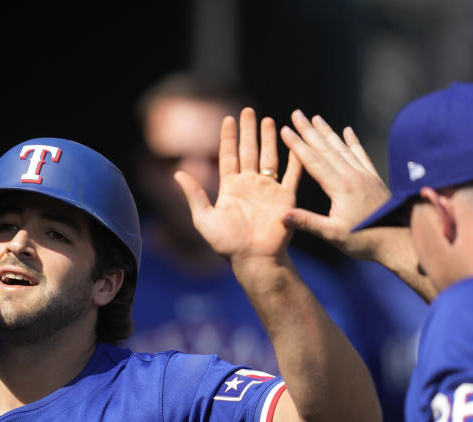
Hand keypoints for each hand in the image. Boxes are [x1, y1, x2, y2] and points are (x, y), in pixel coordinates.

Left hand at [175, 107, 301, 265]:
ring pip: (270, 157)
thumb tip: (177, 173)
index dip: (228, 137)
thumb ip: (194, 195)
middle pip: (249, 151)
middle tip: (249, 110)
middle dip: (249, 131)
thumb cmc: (227, 244)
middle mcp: (250, 184)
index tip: (228, 118)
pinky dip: (295, 158)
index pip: (228, 155)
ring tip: (270, 119)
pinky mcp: (286, 197)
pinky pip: (292, 174)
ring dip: (269, 139)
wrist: (255, 259)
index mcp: (230, 188)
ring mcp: (268, 189)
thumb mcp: (204, 219)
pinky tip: (296, 142)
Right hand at [279, 110, 399, 260]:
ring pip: (342, 148)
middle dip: (309, 130)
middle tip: (296, 113)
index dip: (297, 145)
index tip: (285, 130)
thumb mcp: (332, 235)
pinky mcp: (374, 179)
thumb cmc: (364, 241)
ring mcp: (364, 176)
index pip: (313, 161)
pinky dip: (353, 142)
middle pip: (326, 148)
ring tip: (316, 118)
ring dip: (327, 132)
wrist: (397, 242)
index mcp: (340, 187)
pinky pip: (361, 155)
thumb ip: (307, 222)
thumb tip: (281, 215)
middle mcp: (352, 176)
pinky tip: (348, 131)